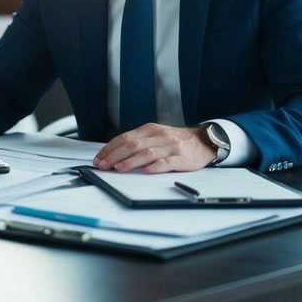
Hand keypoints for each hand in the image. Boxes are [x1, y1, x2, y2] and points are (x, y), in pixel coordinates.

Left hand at [93, 123, 216, 172]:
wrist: (203, 141)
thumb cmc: (175, 141)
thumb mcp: (155, 136)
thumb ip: (138, 143)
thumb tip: (113, 155)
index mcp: (149, 130)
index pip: (124, 138)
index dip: (109, 149)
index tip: (98, 158)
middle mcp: (159, 136)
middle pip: (132, 145)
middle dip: (114, 155)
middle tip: (103, 166)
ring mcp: (171, 146)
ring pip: (147, 153)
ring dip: (131, 161)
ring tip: (118, 169)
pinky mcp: (182, 158)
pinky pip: (168, 162)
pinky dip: (156, 166)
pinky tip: (146, 171)